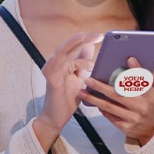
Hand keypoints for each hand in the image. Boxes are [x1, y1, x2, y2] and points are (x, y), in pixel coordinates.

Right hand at [33, 32, 102, 151]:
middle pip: (68, 46)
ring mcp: (53, 73)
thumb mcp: (79, 78)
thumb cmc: (67, 99)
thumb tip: (90, 47)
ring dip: (71, 44)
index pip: (76, 47)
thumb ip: (82, 63)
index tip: (102, 36)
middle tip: (99, 35)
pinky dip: (55, 60)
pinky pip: (52, 68)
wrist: (56, 117)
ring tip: (83, 37)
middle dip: (83, 39)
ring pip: (61, 53)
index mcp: (65, 64)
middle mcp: (57, 65)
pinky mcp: (51, 82)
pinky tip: (61, 54)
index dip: (88, 40)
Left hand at [79, 57, 153, 145]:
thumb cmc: (153, 105)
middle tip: (88, 79)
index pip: (143, 82)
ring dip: (94, 99)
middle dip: (101, 87)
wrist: (153, 129)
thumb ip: (152, 78)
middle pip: (118, 95)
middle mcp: (142, 108)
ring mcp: (133, 118)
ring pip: (110, 106)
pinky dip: (100, 108)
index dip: (137, 70)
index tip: (129, 59)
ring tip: (82, 92)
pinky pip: (110, 116)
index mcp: (151, 97)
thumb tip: (147, 62)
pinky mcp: (126, 127)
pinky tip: (92, 101)